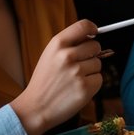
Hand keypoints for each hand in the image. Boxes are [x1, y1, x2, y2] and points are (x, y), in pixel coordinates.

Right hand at [11, 20, 102, 134]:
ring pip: (98, 64)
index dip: (92, 29)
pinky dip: (92, 85)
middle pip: (96, 46)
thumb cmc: (44, 82)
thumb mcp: (49, 56)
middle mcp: (67, 55)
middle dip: (91, 55)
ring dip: (90, 72)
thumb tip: (92, 37)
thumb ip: (68, 45)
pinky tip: (77, 89)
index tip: (94, 33)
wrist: (35, 108)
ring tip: (73, 80)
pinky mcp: (85, 87)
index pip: (83, 26)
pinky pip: (99, 79)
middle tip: (78, 66)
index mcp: (57, 44)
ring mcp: (76, 72)